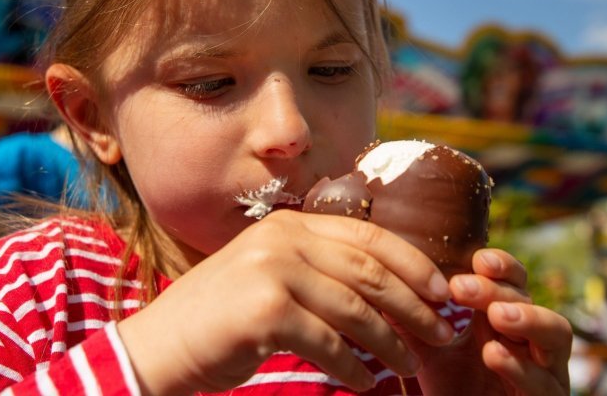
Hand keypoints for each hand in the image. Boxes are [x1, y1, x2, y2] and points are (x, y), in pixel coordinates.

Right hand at [116, 210, 454, 394]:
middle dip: (415, 305)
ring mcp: (272, 271)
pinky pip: (328, 344)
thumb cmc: (224, 316)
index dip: (414, 263)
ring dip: (390, 343)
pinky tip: (364, 383)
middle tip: (444, 333)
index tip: (444, 291)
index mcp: (290, 226)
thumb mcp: (272, 277)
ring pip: (354, 309)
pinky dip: (353, 368)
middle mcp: (283, 240)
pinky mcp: (265, 310)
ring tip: (409, 365)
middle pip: (369, 271)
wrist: (161, 344)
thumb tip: (387, 294)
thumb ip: (320, 273)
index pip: (368, 235)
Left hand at [415, 248, 571, 394]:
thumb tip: (386, 281)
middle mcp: (531, 340)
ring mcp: (546, 372)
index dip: (502, 266)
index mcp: (505, 319)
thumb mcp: (428, 351)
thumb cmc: (453, 391)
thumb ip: (412, 320)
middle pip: (527, 300)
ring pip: (557, 333)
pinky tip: (493, 353)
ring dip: (529, 318)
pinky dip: (521, 367)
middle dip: (496, 290)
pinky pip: (546, 383)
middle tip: (459, 288)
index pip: (514, 281)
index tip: (477, 260)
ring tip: (497, 314)